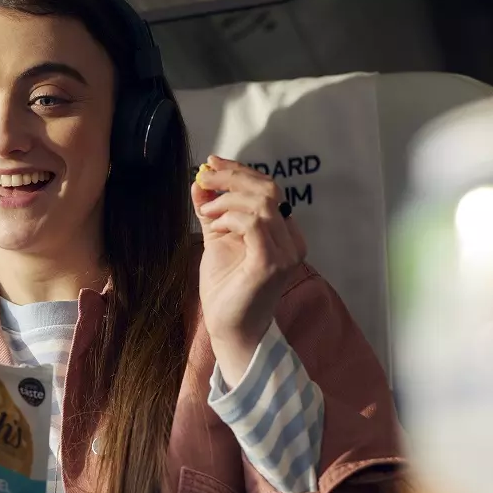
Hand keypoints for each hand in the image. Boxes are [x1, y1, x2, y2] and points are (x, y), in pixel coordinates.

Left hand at [192, 155, 306, 379]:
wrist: (229, 328)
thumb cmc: (226, 288)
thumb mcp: (217, 240)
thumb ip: (213, 212)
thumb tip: (200, 182)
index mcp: (284, 232)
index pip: (268, 188)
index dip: (241, 171)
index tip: (212, 164)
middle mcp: (292, 240)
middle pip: (268, 189)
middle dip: (233, 176)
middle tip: (205, 176)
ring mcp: (286, 253)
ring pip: (262, 203)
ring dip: (227, 200)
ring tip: (207, 213)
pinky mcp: (272, 264)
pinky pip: (254, 223)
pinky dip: (230, 218)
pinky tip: (215, 227)